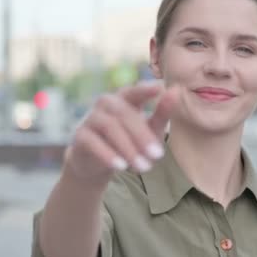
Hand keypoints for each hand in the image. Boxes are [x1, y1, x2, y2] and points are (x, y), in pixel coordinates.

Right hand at [63, 81, 179, 184]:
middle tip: (158, 156)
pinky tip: (121, 167)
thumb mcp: (150, 130)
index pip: (134, 91)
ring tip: (144, 167)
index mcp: (125, 98)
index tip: (159, 88)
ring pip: (110, 127)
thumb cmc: (130, 141)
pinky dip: (108, 155)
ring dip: (128, 148)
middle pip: (124, 114)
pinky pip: (93, 142)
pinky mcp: (80, 136)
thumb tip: (176, 91)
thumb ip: (162, 112)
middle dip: (142, 136)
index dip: (144, 89)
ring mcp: (91, 118)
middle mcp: (106, 104)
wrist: (97, 163)